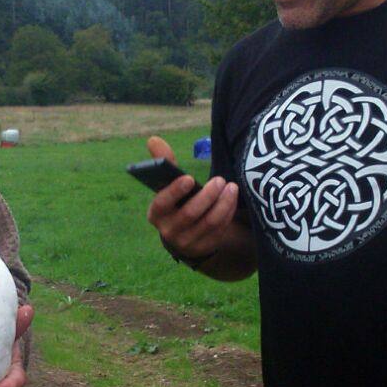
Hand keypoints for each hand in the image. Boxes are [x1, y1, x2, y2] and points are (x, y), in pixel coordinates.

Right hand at [145, 136, 238, 260]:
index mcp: (156, 214)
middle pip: (190, 214)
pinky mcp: (205, 247)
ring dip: (223, 203)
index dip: (175, 191)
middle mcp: (168, 231)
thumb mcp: (169, 186)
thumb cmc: (178, 202)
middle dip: (207, 196)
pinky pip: (219, 229)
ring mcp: (187, 242)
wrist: (185, 234)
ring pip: (209, 222)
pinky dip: (227, 213)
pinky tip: (232, 199)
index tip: (189, 178)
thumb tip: (154, 139)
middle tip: (220, 180)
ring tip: (231, 187)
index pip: (162, 204)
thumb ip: (164, 163)